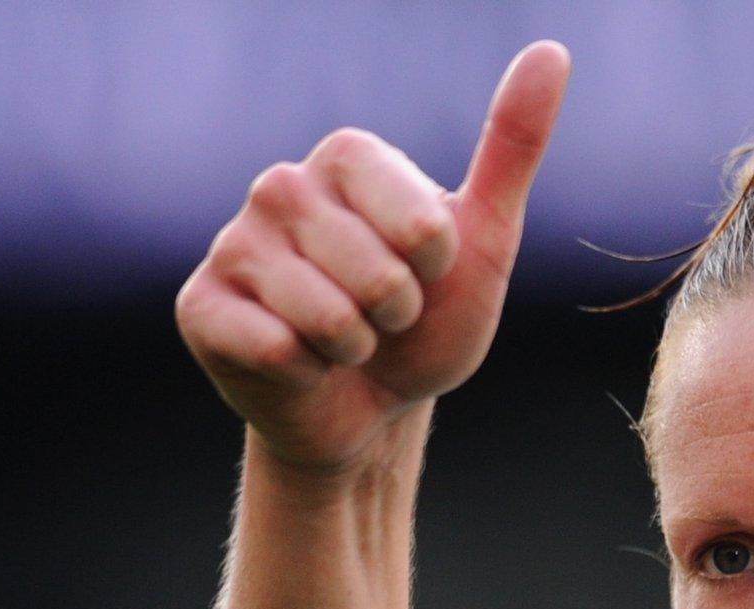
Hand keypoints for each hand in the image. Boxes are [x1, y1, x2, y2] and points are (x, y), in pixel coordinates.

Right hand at [176, 41, 570, 477]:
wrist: (368, 410)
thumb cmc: (425, 325)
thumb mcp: (484, 241)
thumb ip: (512, 147)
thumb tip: (552, 52)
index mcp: (347, 157)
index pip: (424, 227)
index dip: (437, 271)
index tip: (423, 273)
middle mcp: (281, 186)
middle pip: (377, 276)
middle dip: (396, 318)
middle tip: (381, 319)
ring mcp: (233, 243)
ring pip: (326, 317)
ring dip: (353, 350)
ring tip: (343, 343)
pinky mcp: (201, 306)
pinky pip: (276, 349)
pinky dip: (306, 375)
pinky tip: (297, 364)